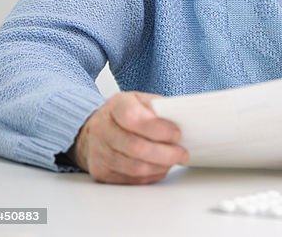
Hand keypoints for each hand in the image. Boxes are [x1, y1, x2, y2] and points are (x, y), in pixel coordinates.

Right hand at [72, 91, 187, 183]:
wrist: (98, 130)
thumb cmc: (125, 114)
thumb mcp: (142, 100)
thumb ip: (159, 108)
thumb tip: (183, 122)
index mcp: (117, 106)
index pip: (134, 118)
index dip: (158, 129)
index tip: (177, 134)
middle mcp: (103, 129)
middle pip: (136, 147)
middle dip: (165, 153)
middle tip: (182, 153)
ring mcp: (99, 153)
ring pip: (135, 167)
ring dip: (160, 166)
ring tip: (173, 160)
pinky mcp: (101, 172)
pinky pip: (131, 179)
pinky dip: (150, 175)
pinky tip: (158, 167)